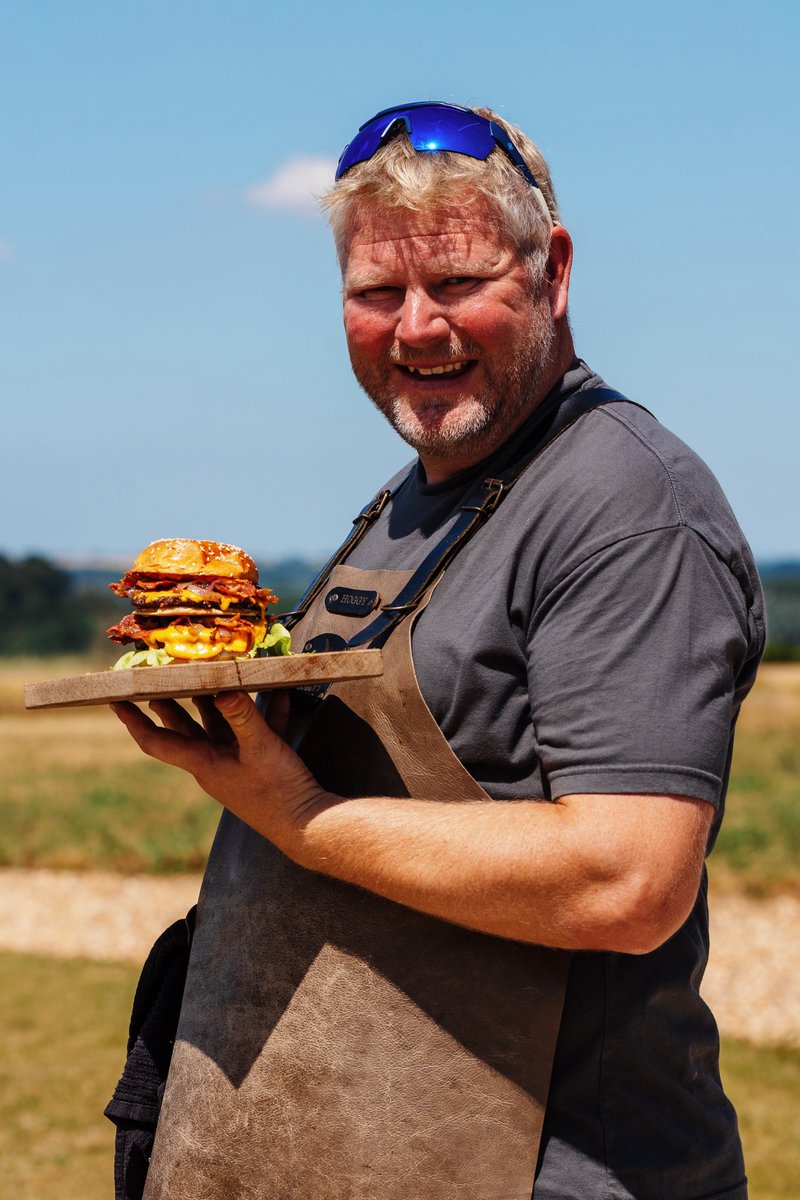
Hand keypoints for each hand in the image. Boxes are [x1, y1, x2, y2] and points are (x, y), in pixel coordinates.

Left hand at [111, 690, 331, 860]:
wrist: (305, 825)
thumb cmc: (277, 791)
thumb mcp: (260, 748)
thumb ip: (243, 716)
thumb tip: (224, 690)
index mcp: (202, 762)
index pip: (156, 741)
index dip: (133, 721)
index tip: (114, 701)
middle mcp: (213, 762)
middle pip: (182, 728)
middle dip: (168, 703)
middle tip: (154, 679)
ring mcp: (236, 763)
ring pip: (217, 726)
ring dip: (212, 702)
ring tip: (206, 676)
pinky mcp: (259, 763)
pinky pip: (255, 730)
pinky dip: (262, 711)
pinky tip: (278, 693)